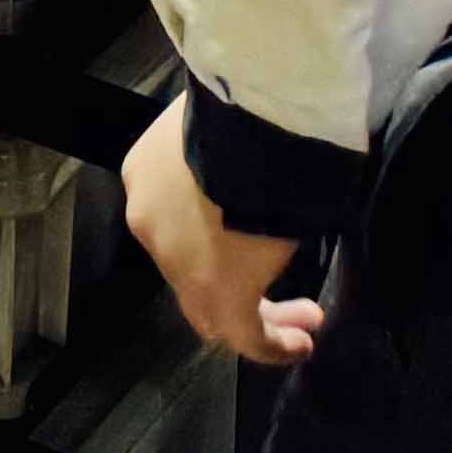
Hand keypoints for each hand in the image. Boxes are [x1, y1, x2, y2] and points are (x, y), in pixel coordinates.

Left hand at [123, 94, 324, 371]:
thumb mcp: (221, 122)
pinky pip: (244, 333)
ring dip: (263, 317)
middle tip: (278, 286)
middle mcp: (150, 221)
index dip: (213, 236)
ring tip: (305, 320)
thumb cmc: (245, 107)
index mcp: (146, 174)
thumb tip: (257, 164)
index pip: (173, 220)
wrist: (251, 118)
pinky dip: (271, 344)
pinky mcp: (218, 292)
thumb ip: (225, 152)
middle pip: (188, 269)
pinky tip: (299, 344)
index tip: (253, 238)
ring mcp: (178, 261)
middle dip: (237, 282)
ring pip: (214, 307)